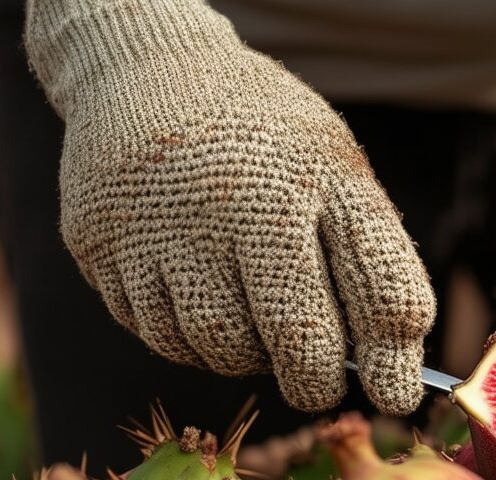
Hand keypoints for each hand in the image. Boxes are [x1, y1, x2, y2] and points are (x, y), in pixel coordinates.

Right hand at [25, 0, 434, 414]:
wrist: (149, 71)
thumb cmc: (267, 144)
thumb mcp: (336, 174)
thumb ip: (374, 262)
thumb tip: (395, 374)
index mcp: (318, 180)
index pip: (380, 293)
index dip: (393, 358)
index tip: (396, 392)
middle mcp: (239, 200)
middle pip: (294, 334)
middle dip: (315, 378)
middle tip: (319, 383)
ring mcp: (161, 225)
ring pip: (218, 347)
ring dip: (246, 358)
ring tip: (255, 327)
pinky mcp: (100, 244)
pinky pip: (157, 333)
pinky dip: (189, 340)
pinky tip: (201, 302)